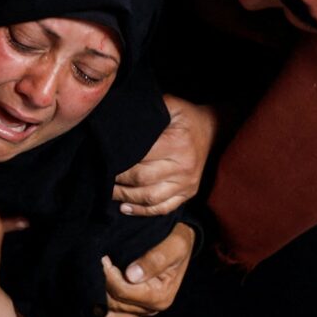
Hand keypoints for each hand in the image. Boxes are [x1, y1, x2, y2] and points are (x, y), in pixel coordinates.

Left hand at [95, 223, 195, 316]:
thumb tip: (131, 275)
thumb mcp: (174, 246)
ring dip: (98, 306)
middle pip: (115, 305)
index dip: (108, 276)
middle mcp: (152, 308)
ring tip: (86, 287)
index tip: (102, 258)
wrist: (181, 244)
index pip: (123, 291)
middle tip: (94, 264)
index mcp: (160, 295)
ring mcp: (145, 311)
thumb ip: (154, 260)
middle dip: (100, 286)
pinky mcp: (139, 310)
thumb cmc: (177, 242)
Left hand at [114, 95, 216, 215]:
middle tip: (102, 176)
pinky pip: (164, 208)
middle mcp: (183, 166)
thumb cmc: (187, 117)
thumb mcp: (171, 105)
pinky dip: (143, 211)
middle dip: (118, 181)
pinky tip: (125, 208)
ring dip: (126, 198)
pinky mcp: (188, 193)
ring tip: (109, 192)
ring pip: (151, 198)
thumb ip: (147, 111)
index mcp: (177, 143)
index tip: (104, 159)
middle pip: (142, 180)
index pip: (140, 157)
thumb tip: (118, 119)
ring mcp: (187, 183)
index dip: (119, 161)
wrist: (215, 130)